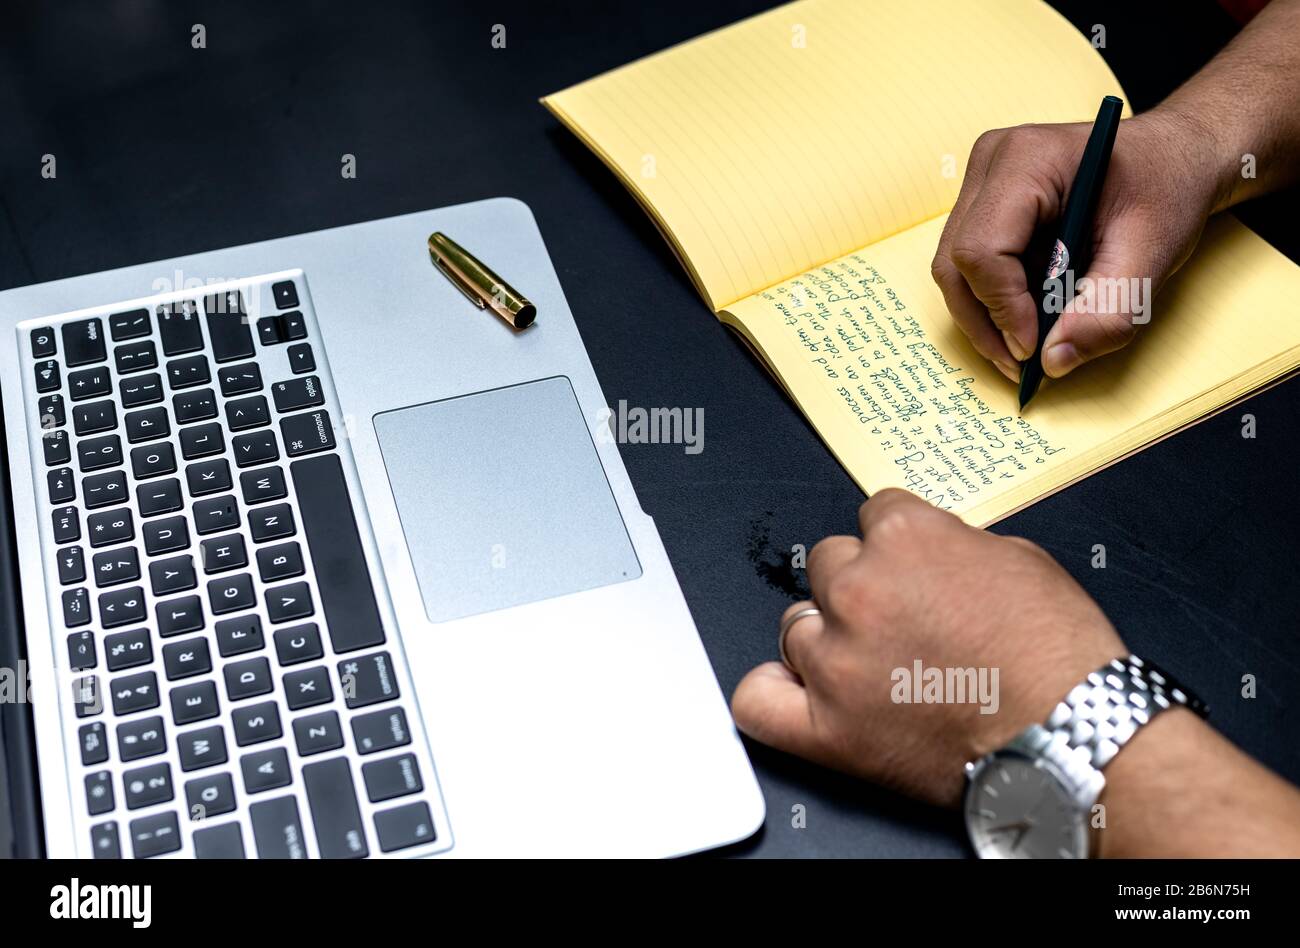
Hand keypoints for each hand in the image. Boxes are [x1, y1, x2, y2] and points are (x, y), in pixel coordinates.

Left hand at [730, 489, 1124, 806]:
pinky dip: (773, 693)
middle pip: (827, 565)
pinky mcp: (828, 727)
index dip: (895, 544)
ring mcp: (838, 660)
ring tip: (871, 664)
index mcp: (905, 538)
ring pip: (795, 625)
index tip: (910, 568)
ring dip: (828, 638)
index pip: (872, 515)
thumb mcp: (1019, 560)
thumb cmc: (1058, 655)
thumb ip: (953, 544)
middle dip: (860, 587)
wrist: (1074, 736)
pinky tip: (799, 692)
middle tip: (899, 620)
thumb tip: (929, 550)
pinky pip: (758, 700)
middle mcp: (860, 591)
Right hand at [929, 110, 1224, 381]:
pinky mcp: (982, 204)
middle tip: (1023, 364)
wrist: (1175, 157)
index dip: (1003, 308)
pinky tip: (1030, 317)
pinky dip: (994, 303)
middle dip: (986, 322)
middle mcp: (992, 163)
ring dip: (987, 318)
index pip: (983, 250)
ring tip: (1027, 347)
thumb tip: (1053, 361)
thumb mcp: (1153, 253)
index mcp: (1028, 159)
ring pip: (955, 271)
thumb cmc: (1166, 189)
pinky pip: (969, 266)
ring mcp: (980, 182)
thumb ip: (1107, 311)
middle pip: (956, 264)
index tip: (1033, 348)